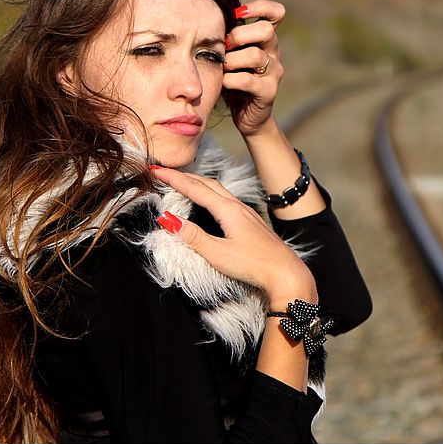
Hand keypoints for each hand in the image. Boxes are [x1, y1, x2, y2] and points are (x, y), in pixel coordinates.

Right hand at [150, 166, 315, 306]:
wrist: (286, 273)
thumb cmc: (254, 265)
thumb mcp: (218, 254)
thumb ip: (193, 236)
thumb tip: (168, 220)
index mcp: (228, 210)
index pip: (195, 188)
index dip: (174, 178)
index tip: (156, 170)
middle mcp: (237, 206)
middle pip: (206, 183)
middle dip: (183, 176)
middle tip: (163, 172)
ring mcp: (246, 212)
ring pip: (217, 189)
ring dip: (197, 182)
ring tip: (181, 181)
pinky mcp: (251, 221)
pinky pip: (225, 197)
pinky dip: (209, 192)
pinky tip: (208, 200)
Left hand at [222, 0, 285, 137]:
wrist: (247, 114)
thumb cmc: (234, 79)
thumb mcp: (231, 55)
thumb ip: (227, 38)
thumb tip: (205, 16)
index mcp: (266, 40)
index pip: (276, 13)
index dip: (259, 7)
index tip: (238, 14)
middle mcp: (274, 53)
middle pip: (266, 30)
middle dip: (239, 36)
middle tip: (223, 46)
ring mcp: (274, 72)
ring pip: (255, 55)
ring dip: (231, 60)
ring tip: (222, 67)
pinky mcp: (269, 91)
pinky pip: (248, 80)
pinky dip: (230, 80)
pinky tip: (223, 82)